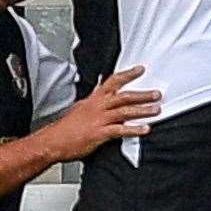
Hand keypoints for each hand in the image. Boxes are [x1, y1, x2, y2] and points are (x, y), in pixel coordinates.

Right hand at [40, 66, 159, 162]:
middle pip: (122, 96)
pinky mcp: (99, 133)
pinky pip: (120, 130)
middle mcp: (97, 107)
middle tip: (156, 93)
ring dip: (142, 110)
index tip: (139, 70)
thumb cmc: (65, 128)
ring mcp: (99, 120)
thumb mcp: (79, 109)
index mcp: (92, 100)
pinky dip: (134, 129)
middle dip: (141, 94)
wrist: (53, 141)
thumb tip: (100, 94)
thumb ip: (92, 102)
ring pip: (124, 111)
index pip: (111, 82)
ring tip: (156, 110)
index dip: (127, 75)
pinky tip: (145, 129)